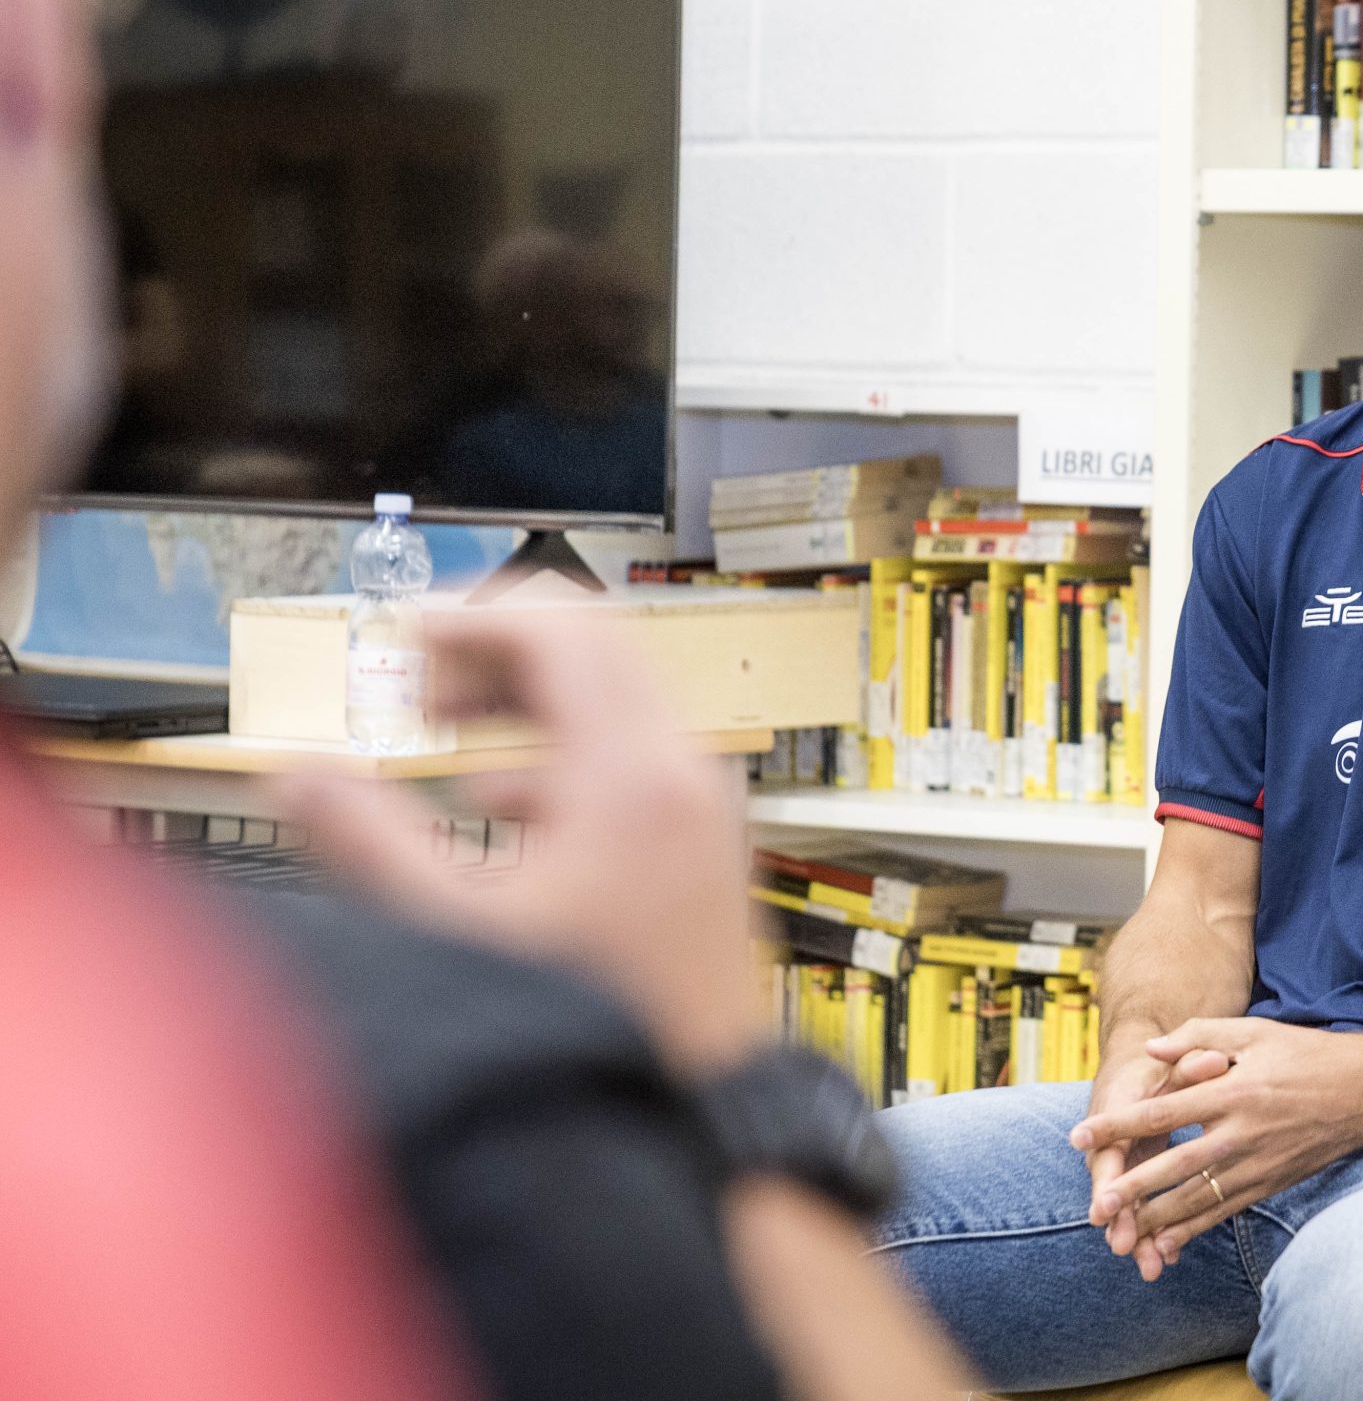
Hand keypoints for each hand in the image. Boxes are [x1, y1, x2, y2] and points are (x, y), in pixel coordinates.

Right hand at [277, 607, 765, 1080]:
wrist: (699, 1106)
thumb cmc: (595, 1028)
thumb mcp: (457, 935)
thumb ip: (369, 843)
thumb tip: (296, 775)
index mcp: (634, 774)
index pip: (561, 629)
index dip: (471, 617)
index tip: (401, 636)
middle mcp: (685, 771)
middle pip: (595, 647)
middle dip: (493, 651)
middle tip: (415, 685)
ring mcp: (704, 803)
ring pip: (614, 700)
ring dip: (522, 703)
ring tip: (437, 736)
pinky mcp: (702, 840)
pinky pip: (632, 755)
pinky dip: (560, 754)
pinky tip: (495, 810)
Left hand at [1070, 1018, 1362, 1273]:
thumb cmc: (1305, 1054)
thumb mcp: (1254, 1031)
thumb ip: (1198, 1036)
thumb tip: (1151, 1049)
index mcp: (1231, 1090)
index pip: (1161, 1111)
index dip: (1117, 1125)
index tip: (1079, 1136)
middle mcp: (1240, 1132)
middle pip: (1174, 1164)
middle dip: (1130, 1186)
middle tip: (1094, 1204)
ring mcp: (1256, 1163)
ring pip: (1196, 1197)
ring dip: (1155, 1217)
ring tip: (1118, 1230)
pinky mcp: (1269, 1183)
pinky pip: (1224, 1211)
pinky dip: (1193, 1229)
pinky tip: (1165, 1242)